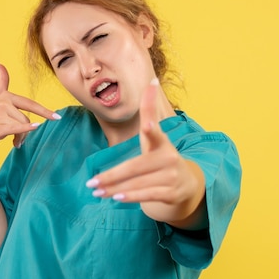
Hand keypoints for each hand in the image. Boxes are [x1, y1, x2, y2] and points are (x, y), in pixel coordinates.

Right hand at [0, 62, 60, 150]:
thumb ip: (1, 81)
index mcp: (5, 96)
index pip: (28, 103)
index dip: (42, 108)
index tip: (56, 115)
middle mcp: (2, 102)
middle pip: (28, 115)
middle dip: (42, 118)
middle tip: (57, 119)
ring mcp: (0, 114)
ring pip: (23, 125)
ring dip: (22, 136)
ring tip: (17, 142)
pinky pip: (17, 128)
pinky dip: (27, 129)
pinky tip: (36, 127)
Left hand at [86, 79, 204, 224]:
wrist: (187, 183)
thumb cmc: (162, 155)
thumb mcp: (155, 134)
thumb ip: (149, 111)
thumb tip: (152, 80)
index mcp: (161, 142)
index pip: (155, 133)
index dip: (151, 128)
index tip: (146, 125)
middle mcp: (168, 158)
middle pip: (135, 167)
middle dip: (111, 176)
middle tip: (91, 182)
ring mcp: (171, 177)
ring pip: (137, 183)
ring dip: (114, 189)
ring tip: (96, 191)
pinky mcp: (170, 193)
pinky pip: (146, 195)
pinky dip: (130, 197)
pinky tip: (115, 198)